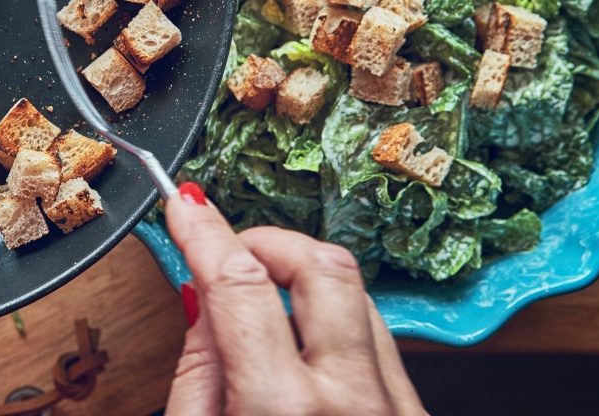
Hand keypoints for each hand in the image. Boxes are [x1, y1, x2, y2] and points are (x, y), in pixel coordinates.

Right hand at [164, 182, 424, 415]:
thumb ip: (198, 369)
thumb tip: (202, 299)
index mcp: (282, 408)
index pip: (239, 284)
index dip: (203, 232)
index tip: (185, 204)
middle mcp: (351, 397)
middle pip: (319, 264)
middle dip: (267, 242)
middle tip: (232, 254)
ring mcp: (393, 406)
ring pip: (357, 292)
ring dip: (305, 281)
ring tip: (266, 310)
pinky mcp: (413, 413)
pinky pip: (380, 338)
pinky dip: (337, 322)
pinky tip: (306, 344)